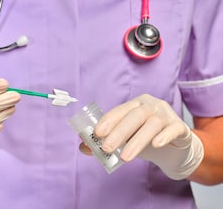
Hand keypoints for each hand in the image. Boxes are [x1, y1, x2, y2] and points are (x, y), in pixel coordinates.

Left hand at [80, 94, 203, 179]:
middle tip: (106, 148)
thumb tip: (83, 147)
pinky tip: (156, 145)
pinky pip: (173, 129)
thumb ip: (106, 141)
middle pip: (135, 115)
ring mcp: (167, 115)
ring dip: (137, 141)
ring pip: (152, 124)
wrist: (174, 149)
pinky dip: (164, 136)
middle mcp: (151, 106)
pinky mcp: (180, 127)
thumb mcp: (125, 140)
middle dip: (119, 132)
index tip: (96, 134)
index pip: (120, 110)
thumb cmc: (145, 139)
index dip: (108, 121)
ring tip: (124, 158)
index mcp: (135, 105)